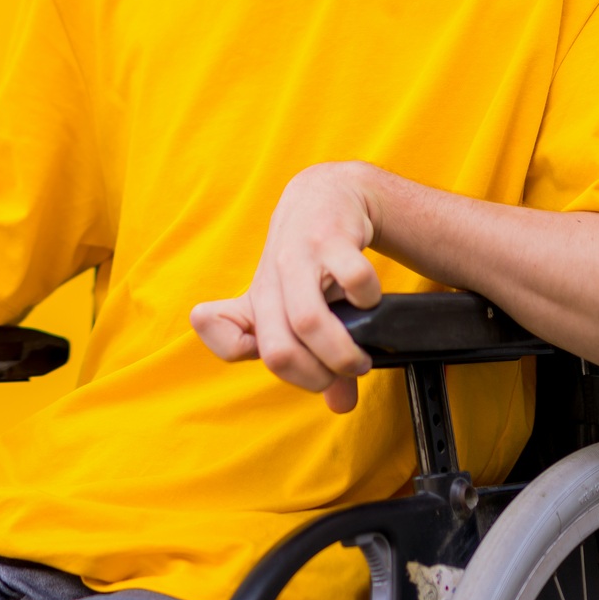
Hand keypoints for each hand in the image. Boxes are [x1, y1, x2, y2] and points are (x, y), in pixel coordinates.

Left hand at [189, 161, 388, 412]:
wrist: (326, 194)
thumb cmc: (307, 259)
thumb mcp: (294, 303)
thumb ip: (312, 356)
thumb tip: (341, 404)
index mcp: (258, 302)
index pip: (228, 343)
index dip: (246, 360)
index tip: (289, 365)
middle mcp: (271, 281)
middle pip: (276, 350)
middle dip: (315, 376)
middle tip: (342, 373)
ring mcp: (299, 257)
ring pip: (308, 321)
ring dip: (341, 353)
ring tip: (359, 357)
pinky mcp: (331, 237)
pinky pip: (353, 280)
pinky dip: (368, 299)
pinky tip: (370, 299)